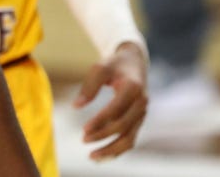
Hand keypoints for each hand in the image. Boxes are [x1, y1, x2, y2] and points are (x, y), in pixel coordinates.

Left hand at [75, 42, 147, 160]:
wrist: (134, 63)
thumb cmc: (114, 65)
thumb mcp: (100, 68)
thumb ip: (88, 87)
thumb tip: (76, 107)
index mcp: (133, 88)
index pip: (115, 110)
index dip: (99, 121)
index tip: (84, 129)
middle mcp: (141, 103)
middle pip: (123, 126)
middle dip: (102, 135)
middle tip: (83, 140)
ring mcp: (143, 113)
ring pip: (129, 138)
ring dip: (112, 150)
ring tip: (92, 157)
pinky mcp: (140, 120)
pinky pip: (131, 138)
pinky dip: (118, 149)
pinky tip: (103, 154)